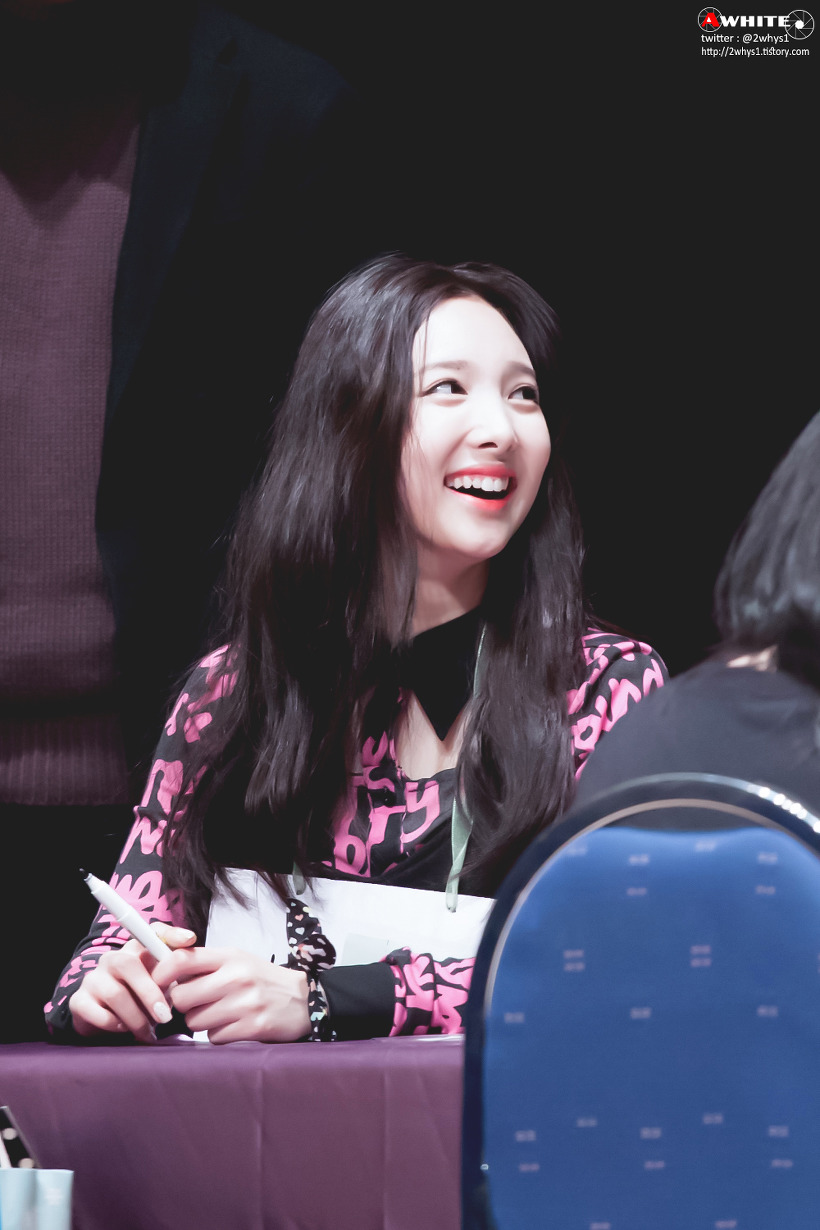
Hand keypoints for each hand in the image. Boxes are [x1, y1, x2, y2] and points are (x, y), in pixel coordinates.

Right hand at [70, 923, 197, 1042]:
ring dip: (136, 1018)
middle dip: (150, 993)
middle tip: (165, 1017)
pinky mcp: (79, 1001)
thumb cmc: (139, 1001)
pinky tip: (124, 1029)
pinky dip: (116, 1025)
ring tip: (147, 1032)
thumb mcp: (159, 987)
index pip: (153, 932)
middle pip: (129, 965)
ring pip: (116, 994)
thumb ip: (172, 979)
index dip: (171, 933)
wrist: (103, 1023)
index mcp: (137, 951)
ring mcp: (93, 978)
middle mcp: (113, 959)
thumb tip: (190, 980)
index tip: (189, 941)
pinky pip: (98, 1014)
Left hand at [152, 947, 309, 1043]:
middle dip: (183, 1006)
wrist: (304, 999)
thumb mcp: (237, 960)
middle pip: (181, 997)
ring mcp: (245, 1003)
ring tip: (221, 1014)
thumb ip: (205, 964)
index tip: (156, 983)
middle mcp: (237, 976)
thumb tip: (163, 972)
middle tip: (196, 1004)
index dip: (161, 973)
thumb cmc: (262, 979)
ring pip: (195, 1021)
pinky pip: (214, 1037)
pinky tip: (235, 1026)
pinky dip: (220, 1035)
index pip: (182, 959)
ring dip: (202, 1022)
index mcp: (230, 956)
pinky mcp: (253, 1027)